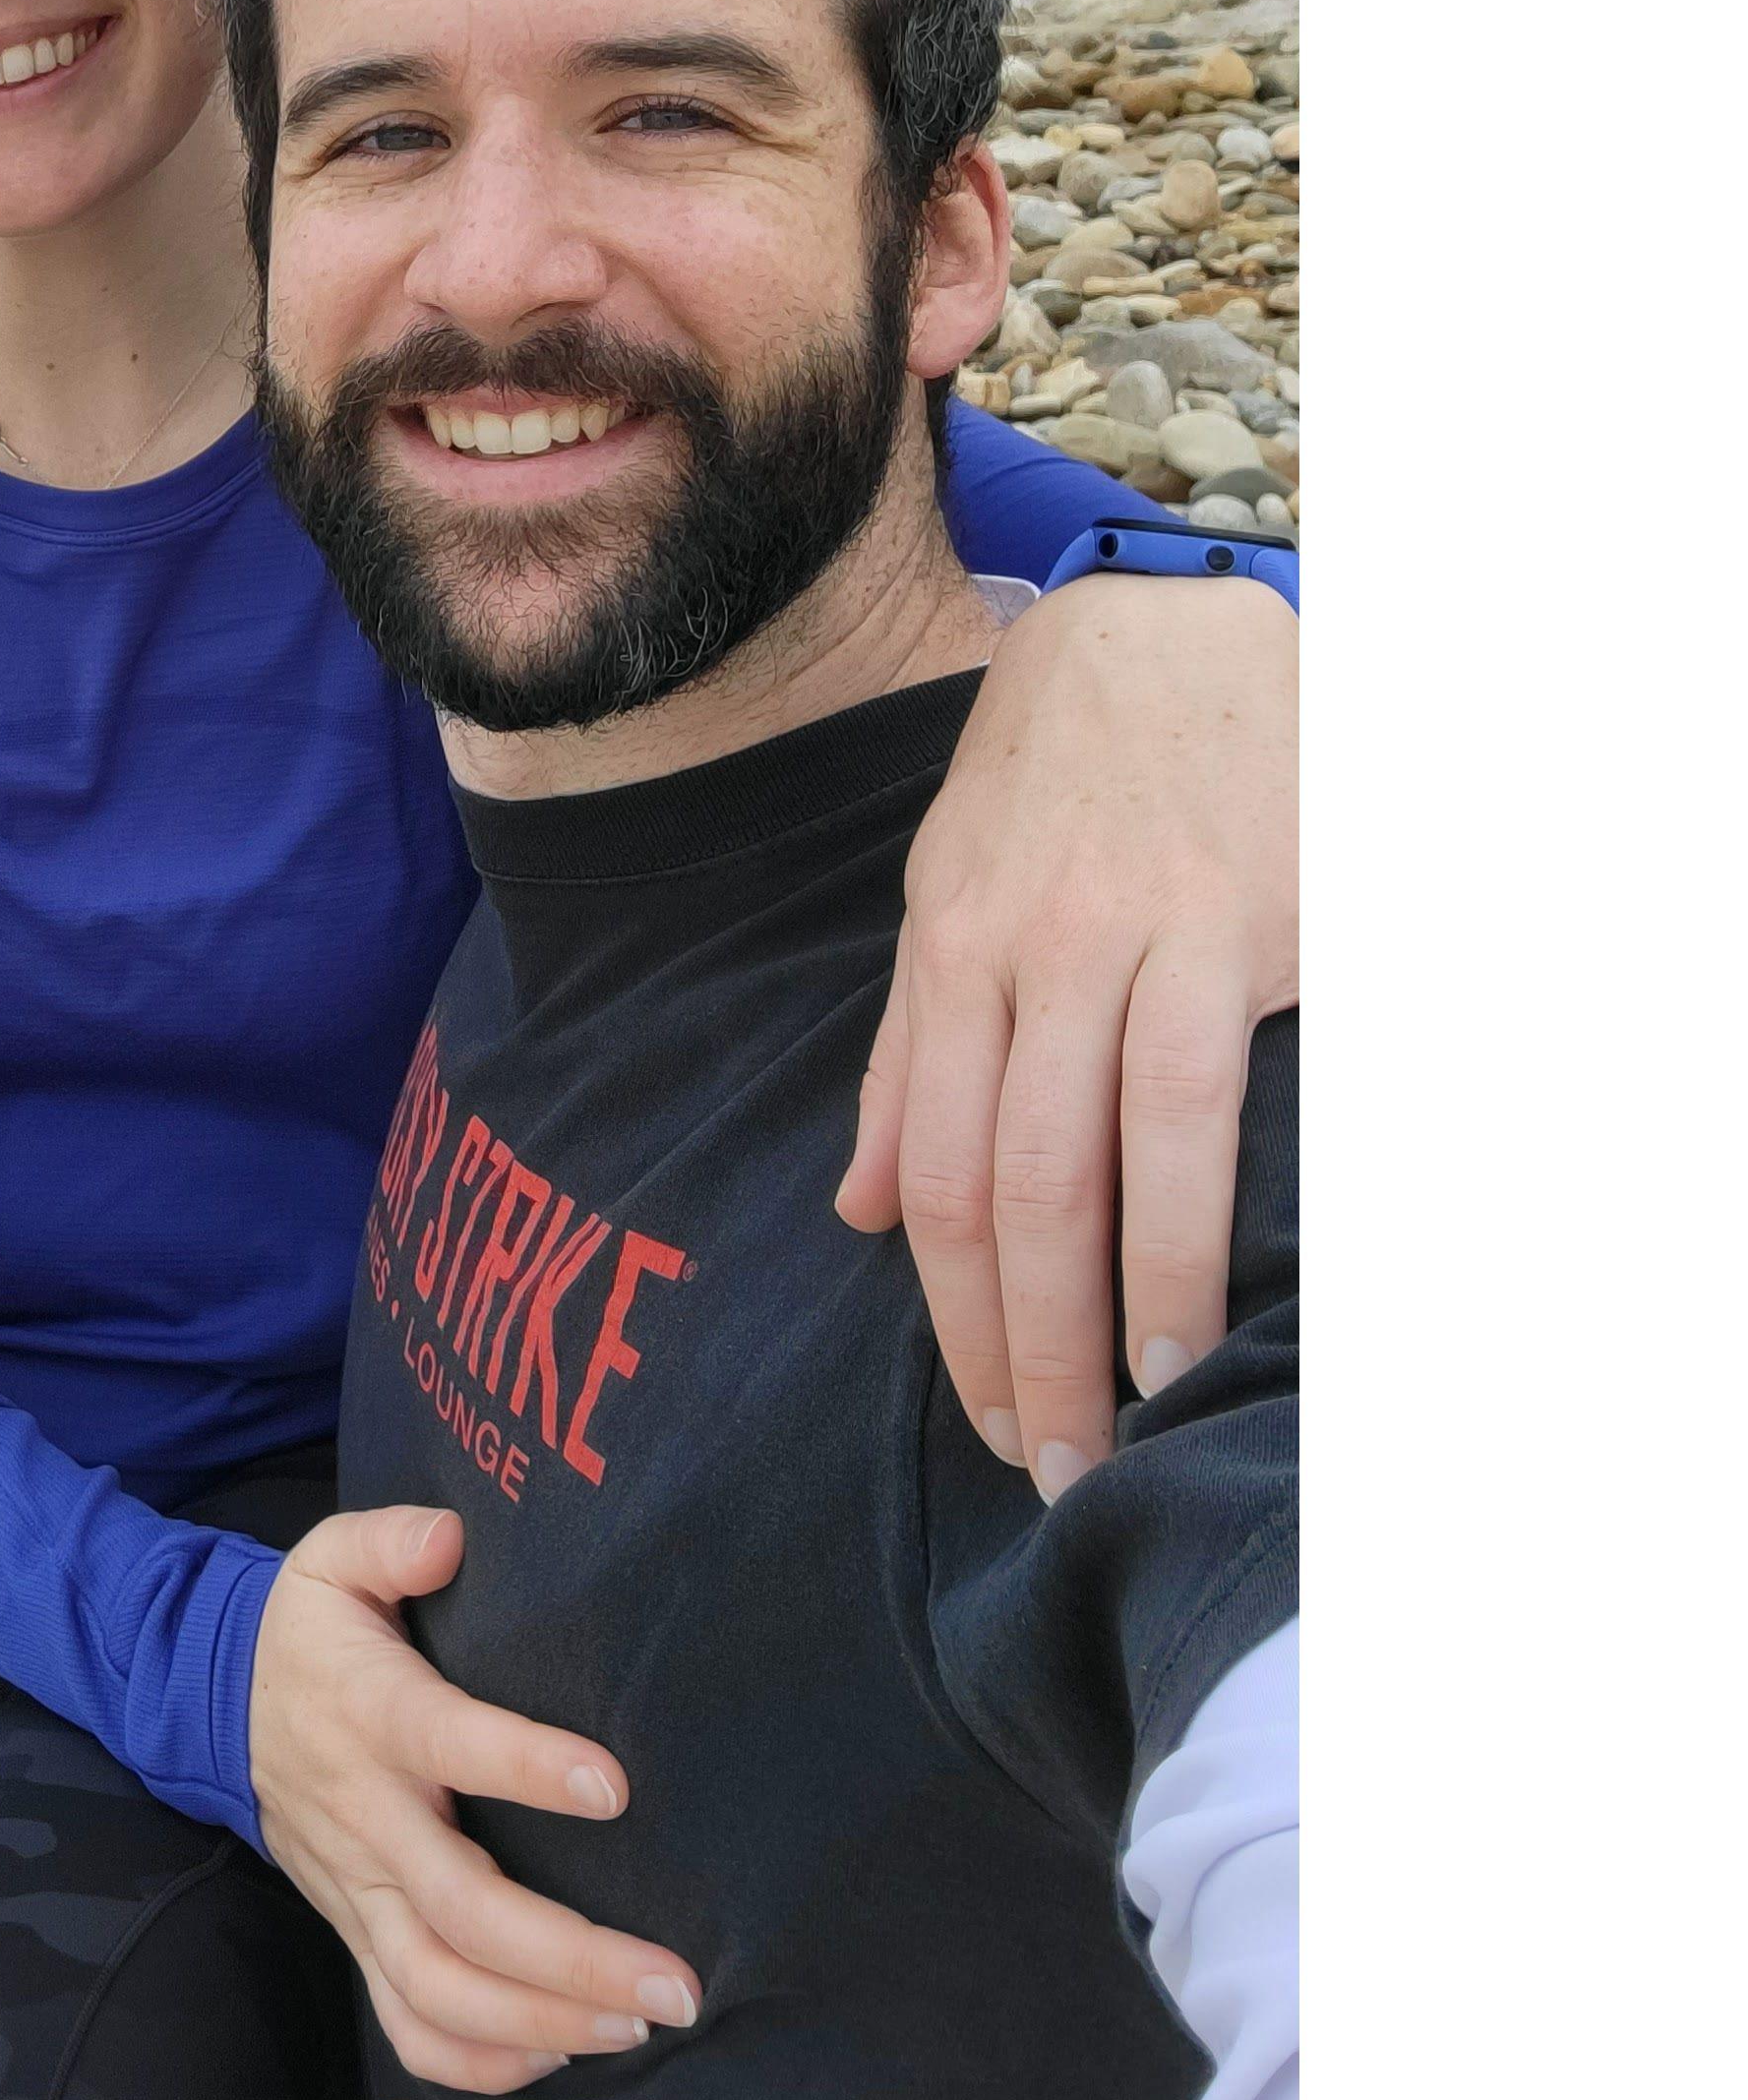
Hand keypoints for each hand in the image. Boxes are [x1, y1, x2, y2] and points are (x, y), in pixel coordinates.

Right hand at [249, 1506, 699, 2092]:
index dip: (525, 1766)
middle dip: (570, 1957)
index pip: (445, 1741)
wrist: (217, 1707)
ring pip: (438, 1985)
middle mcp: (365, 1816)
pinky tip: (558, 2053)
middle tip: (673, 1984)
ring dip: (540, 2020)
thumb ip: (390, 1539)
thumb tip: (451, 1537)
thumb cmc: (308, 1632)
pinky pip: (405, 2021)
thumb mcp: (331, 1558)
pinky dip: (477, 2062)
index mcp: (369, 1712)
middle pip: (460, 1909)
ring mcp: (358, 1888)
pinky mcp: (355, 1931)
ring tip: (635, 2024)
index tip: (613, 1784)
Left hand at [838, 572, 1296, 1493]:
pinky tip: (1201, 1311)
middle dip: (1018, 1343)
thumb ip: (910, 1048)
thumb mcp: (950, 890)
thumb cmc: (1060, 780)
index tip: (982, 1413)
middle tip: (1045, 1465)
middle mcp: (1028, 954)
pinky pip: (1208, 1100)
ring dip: (1107, 1309)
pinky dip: (1193, 1219)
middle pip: (1001, 1184)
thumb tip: (852, 1205)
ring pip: (1099, 1157)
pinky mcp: (1247, 928)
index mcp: (949, 949)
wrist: (1170, 634)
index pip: (925, 1163)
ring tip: (1126, 1420)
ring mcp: (1138, 940)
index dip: (948, 1306)